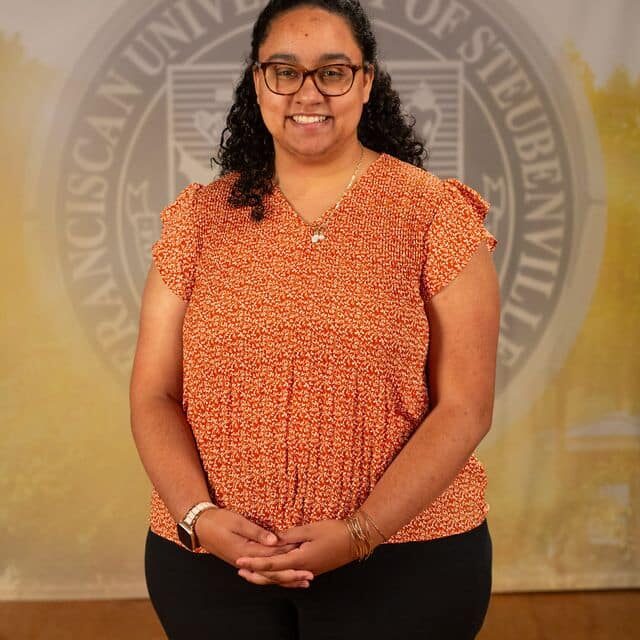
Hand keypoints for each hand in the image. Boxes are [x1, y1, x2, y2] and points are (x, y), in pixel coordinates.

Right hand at [194, 508, 313, 588]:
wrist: (201, 527)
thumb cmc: (219, 521)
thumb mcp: (238, 522)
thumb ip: (257, 532)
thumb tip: (275, 541)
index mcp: (245, 552)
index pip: (272, 556)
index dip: (289, 555)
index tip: (305, 555)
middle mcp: (245, 562)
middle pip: (272, 572)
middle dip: (292, 574)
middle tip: (310, 575)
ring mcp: (244, 564)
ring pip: (267, 576)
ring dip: (285, 578)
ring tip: (302, 581)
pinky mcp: (243, 562)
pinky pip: (262, 573)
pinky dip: (275, 576)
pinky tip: (284, 577)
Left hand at [234, 518, 374, 585]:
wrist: (355, 540)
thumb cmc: (334, 531)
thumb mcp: (310, 529)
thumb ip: (289, 535)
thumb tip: (273, 538)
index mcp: (300, 559)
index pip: (271, 564)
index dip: (254, 562)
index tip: (240, 560)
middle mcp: (302, 569)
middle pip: (274, 576)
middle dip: (255, 573)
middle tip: (240, 569)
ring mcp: (308, 571)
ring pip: (282, 578)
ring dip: (265, 575)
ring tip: (251, 572)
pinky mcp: (312, 569)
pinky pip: (290, 576)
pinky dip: (278, 575)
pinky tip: (274, 574)